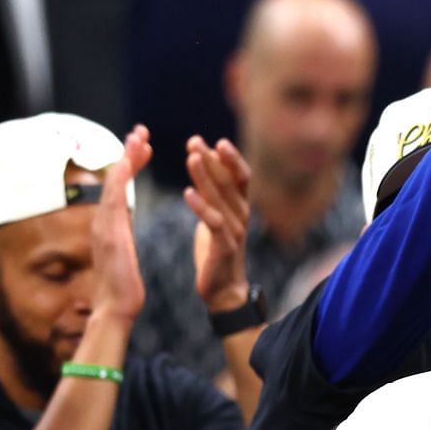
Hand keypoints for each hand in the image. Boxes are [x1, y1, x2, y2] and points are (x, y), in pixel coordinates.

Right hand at [90, 126, 151, 324]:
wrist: (115, 308)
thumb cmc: (122, 284)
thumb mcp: (123, 251)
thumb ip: (120, 233)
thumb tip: (120, 222)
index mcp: (111, 224)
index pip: (121, 186)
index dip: (130, 163)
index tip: (142, 143)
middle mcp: (104, 221)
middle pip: (114, 179)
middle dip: (127, 153)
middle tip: (140, 130)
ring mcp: (104, 227)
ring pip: (113, 185)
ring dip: (124, 160)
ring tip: (137, 138)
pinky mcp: (108, 236)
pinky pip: (112, 202)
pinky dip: (117, 181)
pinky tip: (125, 164)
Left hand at [184, 137, 253, 314]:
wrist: (223, 289)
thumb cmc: (217, 252)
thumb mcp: (216, 217)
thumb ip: (213, 194)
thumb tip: (206, 166)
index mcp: (240, 207)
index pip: (239, 176)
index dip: (228, 157)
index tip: (208, 140)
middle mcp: (242, 215)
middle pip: (230, 181)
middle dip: (213, 159)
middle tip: (195, 141)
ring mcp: (236, 230)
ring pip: (221, 198)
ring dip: (206, 176)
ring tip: (191, 157)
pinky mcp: (226, 246)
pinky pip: (214, 222)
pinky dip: (201, 207)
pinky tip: (188, 193)